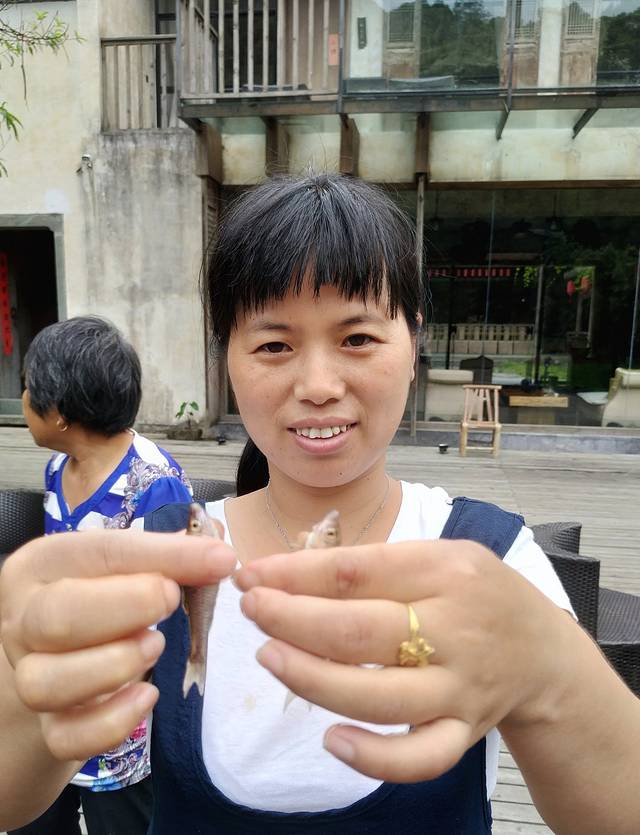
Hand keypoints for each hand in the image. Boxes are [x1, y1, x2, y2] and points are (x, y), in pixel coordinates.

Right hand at [0, 529, 235, 761]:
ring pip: (46, 683)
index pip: (99, 552)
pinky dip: (112, 723)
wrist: (64, 654)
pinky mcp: (48, 725)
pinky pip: (67, 737)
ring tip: (156, 646)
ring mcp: (29, 674)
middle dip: (126, 608)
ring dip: (114, 665)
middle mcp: (23, 618)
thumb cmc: (103, 594)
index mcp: (43, 564)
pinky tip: (148, 697)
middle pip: (54, 617)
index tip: (219, 560)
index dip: (164, 555)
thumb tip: (219, 554)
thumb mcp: (129, 565)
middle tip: (172, 600)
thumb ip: (170, 556)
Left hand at [236, 539, 576, 782]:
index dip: (295, 574)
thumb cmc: (477, 592)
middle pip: (360, 632)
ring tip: (270, 657)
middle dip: (292, 621)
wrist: (543, 649)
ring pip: (379, 697)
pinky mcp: (464, 732)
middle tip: (251, 611)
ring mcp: (460, 687)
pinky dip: (373, 758)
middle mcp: (456, 629)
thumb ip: (375, 564)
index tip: (251, 575)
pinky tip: (331, 740)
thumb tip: (289, 575)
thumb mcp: (438, 555)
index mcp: (446, 570)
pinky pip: (420, 758)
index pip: (357, 571)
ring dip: (313, 680)